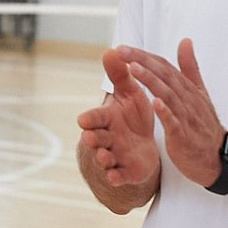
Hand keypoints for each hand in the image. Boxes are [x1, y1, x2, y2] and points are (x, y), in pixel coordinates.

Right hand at [78, 48, 161, 191]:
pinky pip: (117, 176)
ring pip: (104, 158)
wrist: (144, 144)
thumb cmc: (133, 116)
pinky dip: (115, 177)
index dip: (90, 119)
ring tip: (104, 157)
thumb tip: (110, 50)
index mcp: (107, 118)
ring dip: (102, 158)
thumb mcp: (130, 93)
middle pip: (95, 138)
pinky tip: (114, 177)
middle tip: (89, 137)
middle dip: (92, 138)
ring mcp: (114, 156)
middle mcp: (106, 137)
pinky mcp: (124, 172)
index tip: (83, 119)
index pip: (95, 117)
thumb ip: (120, 75)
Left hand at [120, 41, 227, 191]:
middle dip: (143, 61)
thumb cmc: (205, 126)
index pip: (164, 67)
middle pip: (164, 75)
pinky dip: (165, 112)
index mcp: (187, 89)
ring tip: (134, 69)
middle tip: (122, 51)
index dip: (144, 56)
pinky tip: (155, 103)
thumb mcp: (199, 93)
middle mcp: (187, 99)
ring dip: (151, 81)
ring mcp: (186, 117)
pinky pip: (174, 123)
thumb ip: (190, 68)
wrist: (218, 157)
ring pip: (168, 95)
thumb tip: (186, 41)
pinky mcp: (184, 136)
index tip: (124, 48)